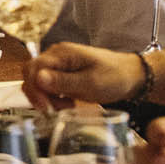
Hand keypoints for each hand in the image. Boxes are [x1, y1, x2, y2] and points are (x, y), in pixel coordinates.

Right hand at [22, 43, 142, 110]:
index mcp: (61, 54)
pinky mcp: (63, 73)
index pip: (32, 67)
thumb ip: (63, 82)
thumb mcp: (90, 83)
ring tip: (67, 106)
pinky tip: (68, 103)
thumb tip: (37, 78)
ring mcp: (60, 64)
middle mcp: (57, 56)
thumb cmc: (115, 77)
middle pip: (31, 74)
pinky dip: (53, 97)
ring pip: (38, 82)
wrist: (132, 76)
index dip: (34, 89)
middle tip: (56, 109)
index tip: (45, 108)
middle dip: (39, 95)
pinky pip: (48, 85)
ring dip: (47, 97)